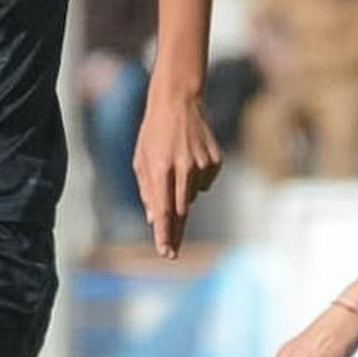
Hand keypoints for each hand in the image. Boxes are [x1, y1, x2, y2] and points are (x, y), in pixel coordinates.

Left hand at [134, 88, 222, 258]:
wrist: (178, 104)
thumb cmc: (153, 134)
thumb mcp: (141, 160)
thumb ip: (147, 190)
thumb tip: (153, 219)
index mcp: (161, 167)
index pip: (163, 208)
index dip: (164, 233)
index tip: (165, 252)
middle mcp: (184, 168)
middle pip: (181, 211)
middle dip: (175, 232)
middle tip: (171, 252)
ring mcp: (203, 164)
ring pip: (192, 196)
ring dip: (181, 194)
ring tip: (175, 171)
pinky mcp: (216, 161)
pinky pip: (204, 184)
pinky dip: (195, 181)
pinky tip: (190, 161)